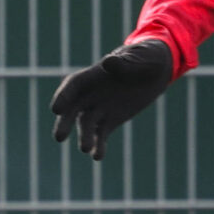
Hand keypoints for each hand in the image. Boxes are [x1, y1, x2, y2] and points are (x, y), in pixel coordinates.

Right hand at [48, 39, 174, 160]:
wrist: (157, 69)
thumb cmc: (146, 57)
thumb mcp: (140, 57)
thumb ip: (124, 63)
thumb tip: (108, 63)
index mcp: (94, 75)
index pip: (73, 86)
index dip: (63, 97)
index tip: (56, 110)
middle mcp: (92, 93)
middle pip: (73, 109)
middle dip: (65, 123)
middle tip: (59, 138)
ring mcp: (100, 107)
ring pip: (87, 124)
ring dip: (85, 137)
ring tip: (86, 149)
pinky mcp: (111, 120)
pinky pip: (102, 134)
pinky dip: (99, 145)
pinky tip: (98, 156)